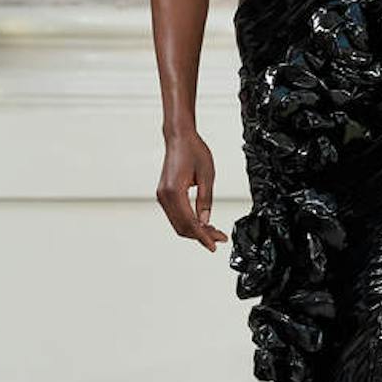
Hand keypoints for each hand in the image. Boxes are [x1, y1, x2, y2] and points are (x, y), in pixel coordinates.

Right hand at [157, 129, 227, 250]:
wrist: (179, 137)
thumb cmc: (194, 151)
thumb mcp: (207, 175)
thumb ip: (205, 201)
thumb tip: (206, 222)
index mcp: (174, 191)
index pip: (189, 222)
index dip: (203, 236)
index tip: (215, 245)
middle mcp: (164, 196)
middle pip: (182, 227)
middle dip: (201, 236)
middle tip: (219, 238)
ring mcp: (162, 196)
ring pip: (178, 223)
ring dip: (194, 231)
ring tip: (213, 232)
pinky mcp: (164, 194)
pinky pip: (175, 215)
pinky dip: (188, 222)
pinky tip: (202, 223)